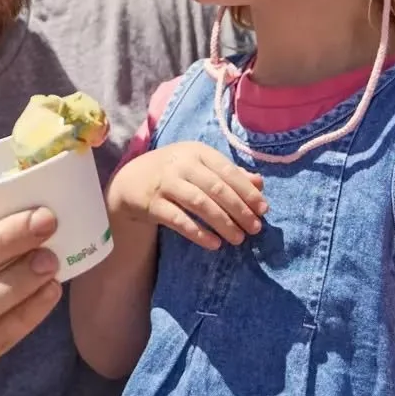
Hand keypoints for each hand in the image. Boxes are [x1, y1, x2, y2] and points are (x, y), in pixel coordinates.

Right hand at [108, 142, 265, 250]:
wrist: (131, 181)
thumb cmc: (174, 173)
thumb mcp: (200, 166)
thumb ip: (229, 173)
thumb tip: (259, 183)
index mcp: (196, 152)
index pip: (227, 171)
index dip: (247, 191)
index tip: (263, 210)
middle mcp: (180, 164)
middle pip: (216, 188)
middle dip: (239, 210)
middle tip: (255, 228)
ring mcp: (165, 183)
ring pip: (200, 203)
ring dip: (222, 222)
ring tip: (238, 239)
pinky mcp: (152, 203)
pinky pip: (179, 220)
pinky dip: (198, 232)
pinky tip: (214, 243)